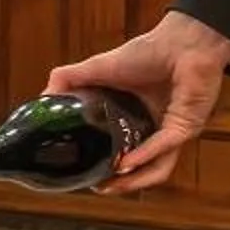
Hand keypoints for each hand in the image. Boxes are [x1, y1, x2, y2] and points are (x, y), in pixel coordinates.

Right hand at [45, 12, 229, 192]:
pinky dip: (144, 156)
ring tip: (111, 184)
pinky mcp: (186, 126)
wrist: (181, 41)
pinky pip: (163, 146)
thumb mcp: (97, 67)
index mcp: (135, 119)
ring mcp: (172, 131)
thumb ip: (68, 79)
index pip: (121, 151)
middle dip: (120, 183)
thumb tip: (43, 98)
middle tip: (98, 187)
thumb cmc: (148, 53)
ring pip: (156, 167)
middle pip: (140, 167)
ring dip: (135, 180)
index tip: (84, 175)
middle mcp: (154, 130)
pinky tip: (126, 163)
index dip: (104, 165)